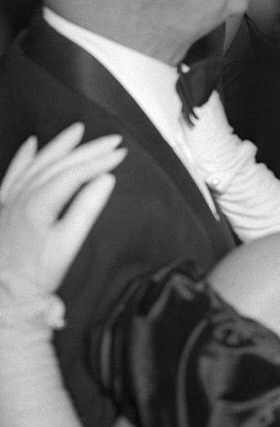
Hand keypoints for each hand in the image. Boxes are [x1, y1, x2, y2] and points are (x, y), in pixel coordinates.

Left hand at [0, 125, 124, 294]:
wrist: (5, 295)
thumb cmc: (37, 274)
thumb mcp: (68, 244)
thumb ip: (87, 209)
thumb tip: (106, 180)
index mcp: (38, 204)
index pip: (74, 173)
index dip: (99, 161)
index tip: (122, 153)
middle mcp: (20, 197)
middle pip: (57, 164)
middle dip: (87, 149)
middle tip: (112, 140)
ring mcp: (8, 201)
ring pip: (35, 164)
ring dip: (58, 146)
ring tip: (77, 131)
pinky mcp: (2, 208)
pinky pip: (12, 175)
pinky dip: (23, 157)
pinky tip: (31, 144)